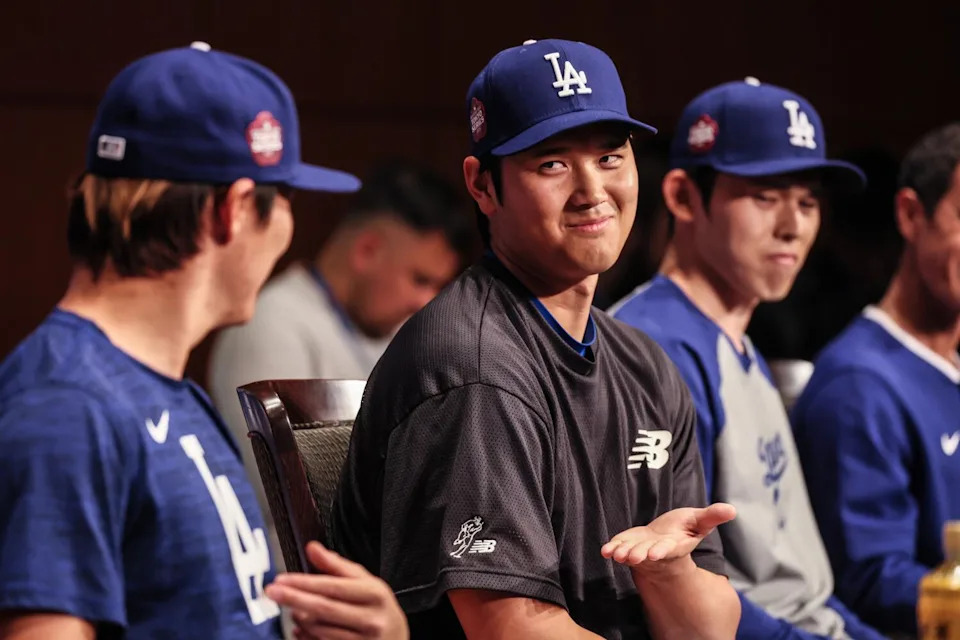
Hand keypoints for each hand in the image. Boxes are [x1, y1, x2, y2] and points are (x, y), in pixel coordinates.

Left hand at [264, 541, 408, 639]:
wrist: (396, 638)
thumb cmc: (377, 606)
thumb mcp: (365, 581)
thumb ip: (337, 565)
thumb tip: (312, 548)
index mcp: (374, 594)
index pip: (332, 587)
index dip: (304, 583)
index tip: (281, 579)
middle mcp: (371, 619)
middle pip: (323, 608)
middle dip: (293, 598)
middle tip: (271, 592)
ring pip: (319, 629)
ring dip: (299, 618)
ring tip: (292, 610)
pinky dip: (305, 636)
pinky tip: (299, 629)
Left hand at [601, 503, 734, 574]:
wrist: (664, 538)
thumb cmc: (683, 528)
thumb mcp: (698, 520)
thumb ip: (712, 516)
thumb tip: (732, 509)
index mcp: (674, 545)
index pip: (668, 550)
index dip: (661, 551)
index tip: (653, 554)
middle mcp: (656, 551)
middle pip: (647, 554)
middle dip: (639, 555)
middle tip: (632, 557)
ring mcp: (640, 550)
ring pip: (631, 554)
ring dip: (624, 554)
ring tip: (616, 554)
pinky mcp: (628, 545)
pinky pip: (619, 549)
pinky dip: (612, 550)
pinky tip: (606, 551)